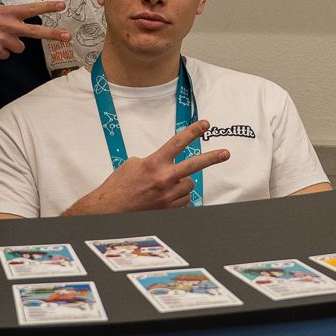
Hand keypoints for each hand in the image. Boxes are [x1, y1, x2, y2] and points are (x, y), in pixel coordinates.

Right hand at [0, 0, 69, 59]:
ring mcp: (4, 39)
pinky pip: (5, 55)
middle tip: (67, 37)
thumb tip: (23, 23)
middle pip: (36, 31)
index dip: (48, 7)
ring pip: (19, 48)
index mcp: (10, 12)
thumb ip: (11, 16)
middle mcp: (10, 25)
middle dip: (53, 34)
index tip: (62, 5)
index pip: (33, 9)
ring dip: (11, 45)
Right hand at [67, 120, 229, 214]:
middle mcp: (164, 179)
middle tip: (225, 153)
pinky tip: (165, 197)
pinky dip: (178, 197)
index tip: (204, 125)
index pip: (178, 143)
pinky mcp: (169, 209)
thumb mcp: (132, 164)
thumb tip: (165, 161)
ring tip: (167, 185)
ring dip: (183, 183)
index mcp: (154, 164)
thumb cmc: (119, 187)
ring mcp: (168, 196)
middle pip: (194, 165)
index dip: (193, 132)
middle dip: (212, 158)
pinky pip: (184, 200)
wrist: (110, 210)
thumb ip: (153, 160)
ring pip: (189, 185)